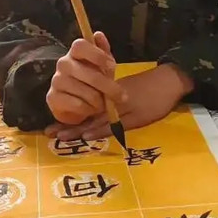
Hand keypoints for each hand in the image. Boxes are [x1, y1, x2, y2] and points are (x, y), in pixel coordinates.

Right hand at [45, 32, 125, 125]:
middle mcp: (63, 63)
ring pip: (86, 92)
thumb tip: (98, 35)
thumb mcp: (101, 66)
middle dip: (108, 87)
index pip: (80, 45)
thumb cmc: (91, 81)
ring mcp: (56, 80)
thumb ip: (103, 52)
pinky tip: (90, 109)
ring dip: (99, 102)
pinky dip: (88, 109)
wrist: (74, 104)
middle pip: (88, 73)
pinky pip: (77, 105)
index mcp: (74, 52)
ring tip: (102, 104)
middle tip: (120, 96)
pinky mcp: (52, 97)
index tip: (113, 66)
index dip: (97, 55)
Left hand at [45, 63, 193, 140]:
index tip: (51, 126)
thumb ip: (108, 96)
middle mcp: (111, 101)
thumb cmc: (147, 84)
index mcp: (108, 94)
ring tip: (62, 137)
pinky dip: (101, 129)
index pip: (84, 106)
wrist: (168, 80)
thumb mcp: (125, 87)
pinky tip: (89, 136)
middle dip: (69, 125)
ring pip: (98, 120)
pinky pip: (115, 124)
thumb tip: (92, 110)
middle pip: (87, 115)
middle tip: (49, 133)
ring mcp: (123, 109)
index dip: (68, 116)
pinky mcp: (136, 116)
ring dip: (79, 129)